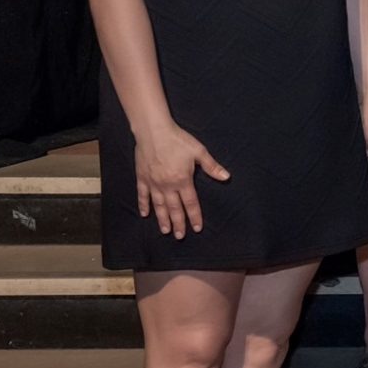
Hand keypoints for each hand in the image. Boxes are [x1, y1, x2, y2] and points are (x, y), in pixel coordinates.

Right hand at [134, 121, 230, 238]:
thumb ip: (211, 167)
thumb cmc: (178, 140)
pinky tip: (145, 214)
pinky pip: (142, 195)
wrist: (154, 132)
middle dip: (178, 223)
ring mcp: (153, 183)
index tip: (197, 228)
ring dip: (162, 219)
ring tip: (165, 231)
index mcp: (183, 180)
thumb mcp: (199, 152)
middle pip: (174, 208)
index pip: (190, 203)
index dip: (194, 216)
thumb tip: (226, 177)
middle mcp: (167, 186)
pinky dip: (144, 205)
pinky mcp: (142, 178)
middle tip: (179, 236)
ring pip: (158, 206)